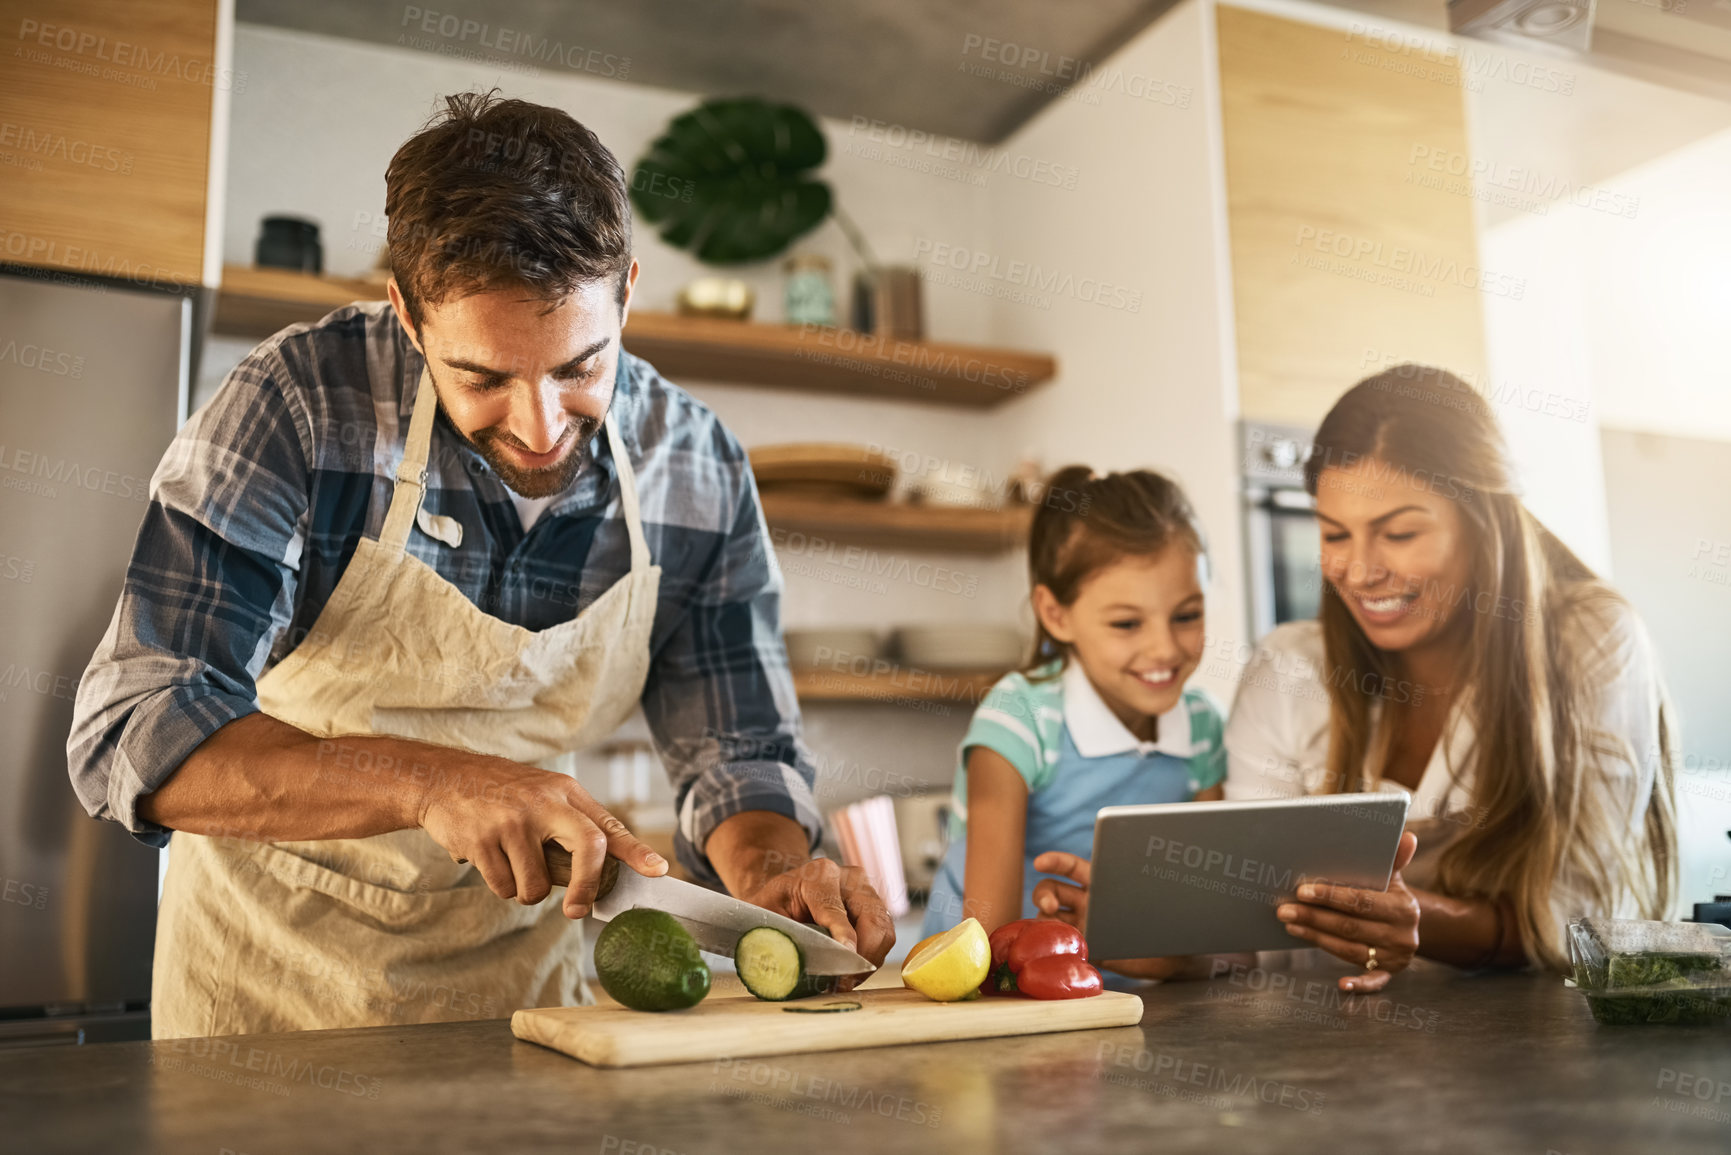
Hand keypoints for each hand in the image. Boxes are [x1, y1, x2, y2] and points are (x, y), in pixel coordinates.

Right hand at [416, 754, 665, 918]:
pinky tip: (490, 860)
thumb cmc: (502, 793)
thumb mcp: (545, 794)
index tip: (658, 871)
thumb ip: (573, 825)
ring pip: (537, 885)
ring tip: (512, 866)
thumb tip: (602, 874)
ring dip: (526, 891)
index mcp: (566, 793)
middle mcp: (545, 804)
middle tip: (576, 910)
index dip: (637, 851)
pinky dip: (501, 885)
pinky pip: (504, 886)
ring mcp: (514, 821)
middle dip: (587, 888)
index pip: (609, 825)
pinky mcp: (484, 840)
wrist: (444, 779)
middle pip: (588, 849)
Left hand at [736, 858, 895, 982]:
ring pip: (884, 931)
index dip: (843, 937)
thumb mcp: (764, 914)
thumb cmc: (773, 904)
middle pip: (872, 919)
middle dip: (862, 956)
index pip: (836, 909)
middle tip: (844, 983)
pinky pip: (884, 938)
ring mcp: (867, 893)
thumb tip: (787, 964)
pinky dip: (872, 958)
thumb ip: (775, 935)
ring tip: (846, 981)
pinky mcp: (876, 909)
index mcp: (820, 874)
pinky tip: (851, 971)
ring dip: (869, 961)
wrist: (786, 893)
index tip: (846, 958)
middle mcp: (850, 879)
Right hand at [1031, 851, 1195, 980]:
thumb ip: (1135, 891)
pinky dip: (1054, 947)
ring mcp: (1084, 926)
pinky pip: (1061, 947)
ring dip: (1044, 922)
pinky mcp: (1087, 949)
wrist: (1178, 956)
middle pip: (1051, 891)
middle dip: (1044, 895)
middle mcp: (1087, 902)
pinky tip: (1061, 950)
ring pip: (1048, 919)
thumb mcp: (1152, 901)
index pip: (1071, 867)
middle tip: (1049, 907)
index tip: (1040, 862)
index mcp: (1101, 883)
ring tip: (1057, 932)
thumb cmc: (1170, 920)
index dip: (1054, 861)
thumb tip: (1126, 880)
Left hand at [1278, 831, 1420, 992]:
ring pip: (1350, 950)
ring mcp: (1396, 957)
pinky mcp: (1389, 973)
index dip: (1330, 896)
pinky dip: (1359, 985)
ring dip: (1317, 938)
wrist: (1407, 925)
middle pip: (1350, 927)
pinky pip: (1374, 982)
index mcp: (1404, 908)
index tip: (1302, 891)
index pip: (1360, 901)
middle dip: (1314, 917)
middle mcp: (1403, 935)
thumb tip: (1407, 835)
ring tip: (1291, 925)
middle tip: (1283, 909)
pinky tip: (1342, 985)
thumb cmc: (1388, 895)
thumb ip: (1393, 857)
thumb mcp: (1392, 877)